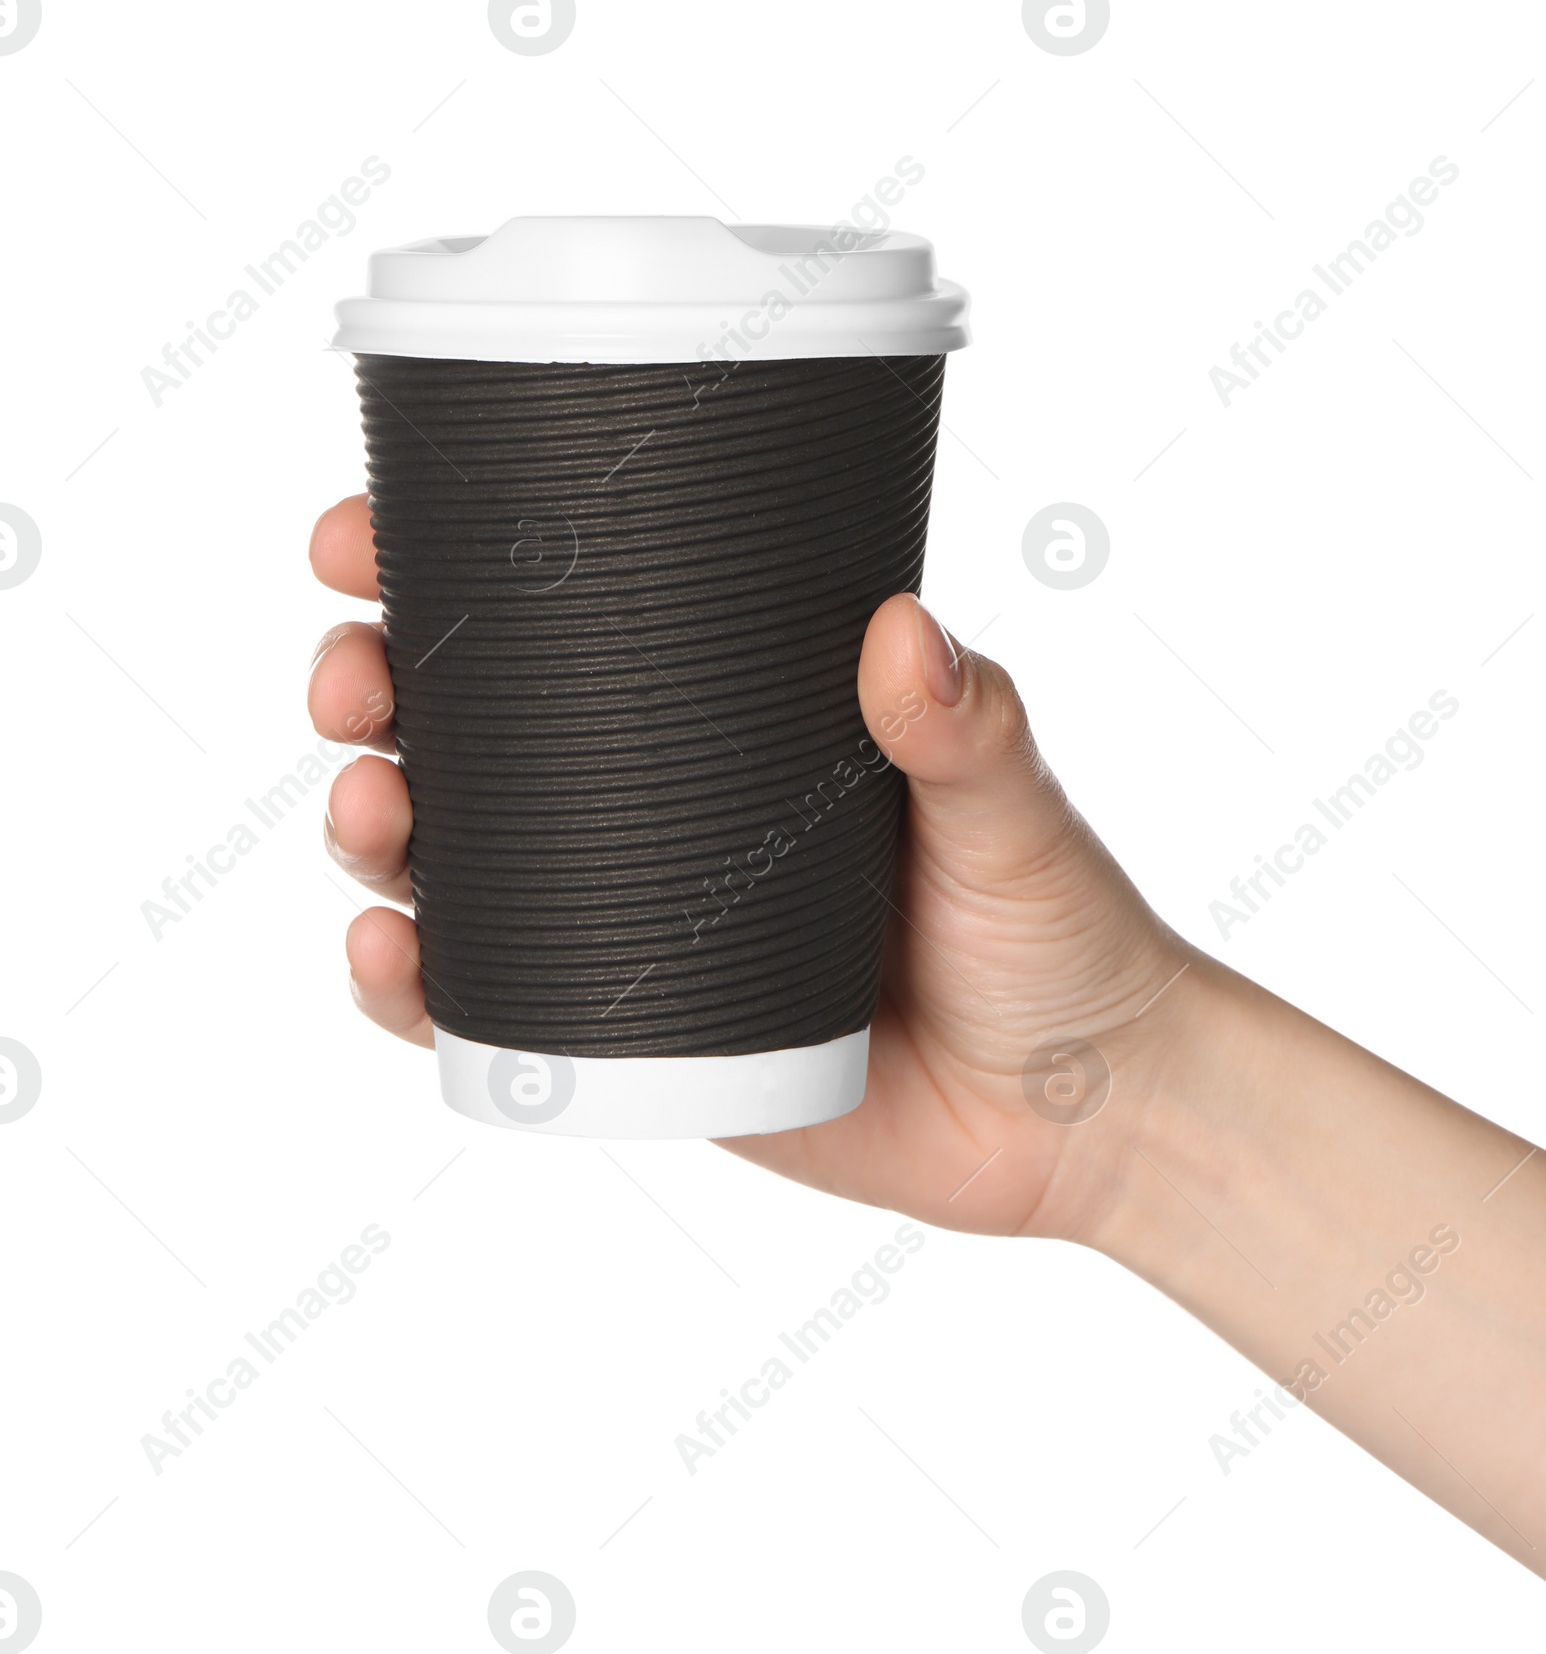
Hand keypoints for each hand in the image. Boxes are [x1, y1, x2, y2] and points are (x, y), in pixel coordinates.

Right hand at [309, 493, 1199, 1242]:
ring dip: (372, 826)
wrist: (1078, 1114)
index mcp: (728, 721)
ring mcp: (630, 923)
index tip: (363, 539)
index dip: (439, 573)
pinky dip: (413, 988)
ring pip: (451, 863)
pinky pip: (489, 1011)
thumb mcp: (1013, 813)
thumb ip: (969, 731)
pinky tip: (387, 957)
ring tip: (368, 810)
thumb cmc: (1057, 936)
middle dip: (374, 691)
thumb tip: (903, 630)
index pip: (563, 625)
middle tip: (358, 680)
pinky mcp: (630, 1039)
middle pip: (468, 731)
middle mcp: (658, 812)